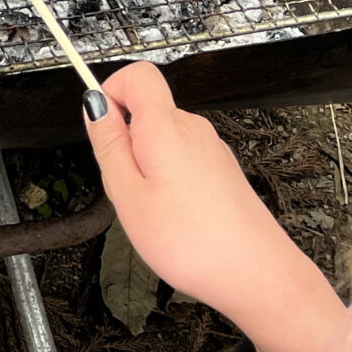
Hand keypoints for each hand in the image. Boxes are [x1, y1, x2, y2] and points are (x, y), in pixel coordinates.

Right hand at [87, 64, 343, 351]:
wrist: (258, 276)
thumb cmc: (195, 244)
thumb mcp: (128, 196)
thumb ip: (108, 144)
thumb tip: (94, 104)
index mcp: (166, 128)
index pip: (137, 75)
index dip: (110, 90)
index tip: (100, 126)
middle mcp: (194, 130)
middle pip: (147, 111)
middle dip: (126, 144)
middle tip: (128, 189)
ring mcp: (212, 150)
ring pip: (163, 140)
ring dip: (148, 167)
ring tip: (156, 210)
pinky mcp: (221, 171)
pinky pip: (183, 159)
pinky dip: (170, 180)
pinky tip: (177, 217)